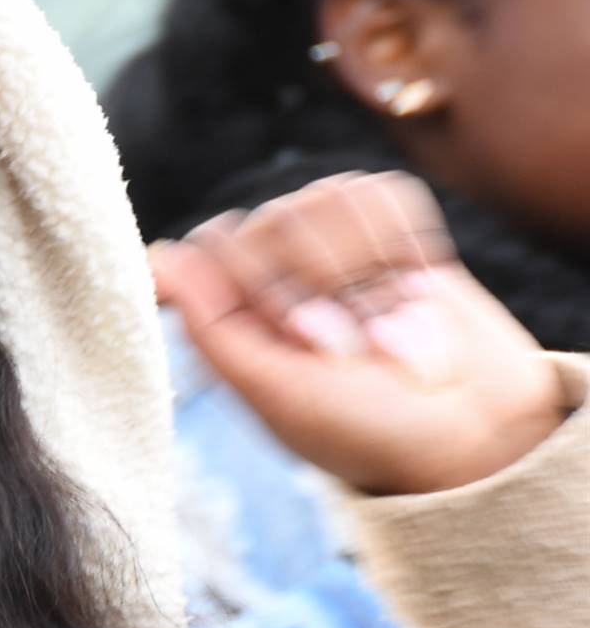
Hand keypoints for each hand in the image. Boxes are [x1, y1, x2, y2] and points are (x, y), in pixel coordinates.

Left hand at [152, 172, 564, 495]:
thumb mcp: (277, 392)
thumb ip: (211, 326)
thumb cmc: (362, 427)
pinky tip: (416, 289)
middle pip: (275, 219)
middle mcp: (268, 265)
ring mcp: (327, 237)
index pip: (214, 242)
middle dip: (327, 288)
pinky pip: (385, 194)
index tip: (301, 339)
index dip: (265, 286)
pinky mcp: (385, 221)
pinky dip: (410, 246)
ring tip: (389, 327)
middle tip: (356, 348)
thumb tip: (158, 256)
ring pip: (331, 198)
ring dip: (373, 271)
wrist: (469, 434)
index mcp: (227, 308)